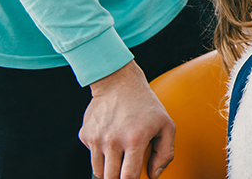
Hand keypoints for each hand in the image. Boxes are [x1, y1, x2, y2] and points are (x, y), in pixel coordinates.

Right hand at [80, 61, 174, 178]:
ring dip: (109, 170)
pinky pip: (91, 156)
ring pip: (98, 171)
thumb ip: (165, 152)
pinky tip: (110, 141)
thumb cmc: (145, 104)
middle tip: (127, 171)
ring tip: (120, 158)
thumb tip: (154, 175)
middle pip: (110, 178)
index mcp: (134, 139)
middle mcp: (112, 141)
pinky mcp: (85, 135)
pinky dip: (100, 155)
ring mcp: (96, 138)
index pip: (128, 177)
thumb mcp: (166, 124)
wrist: (118, 83)